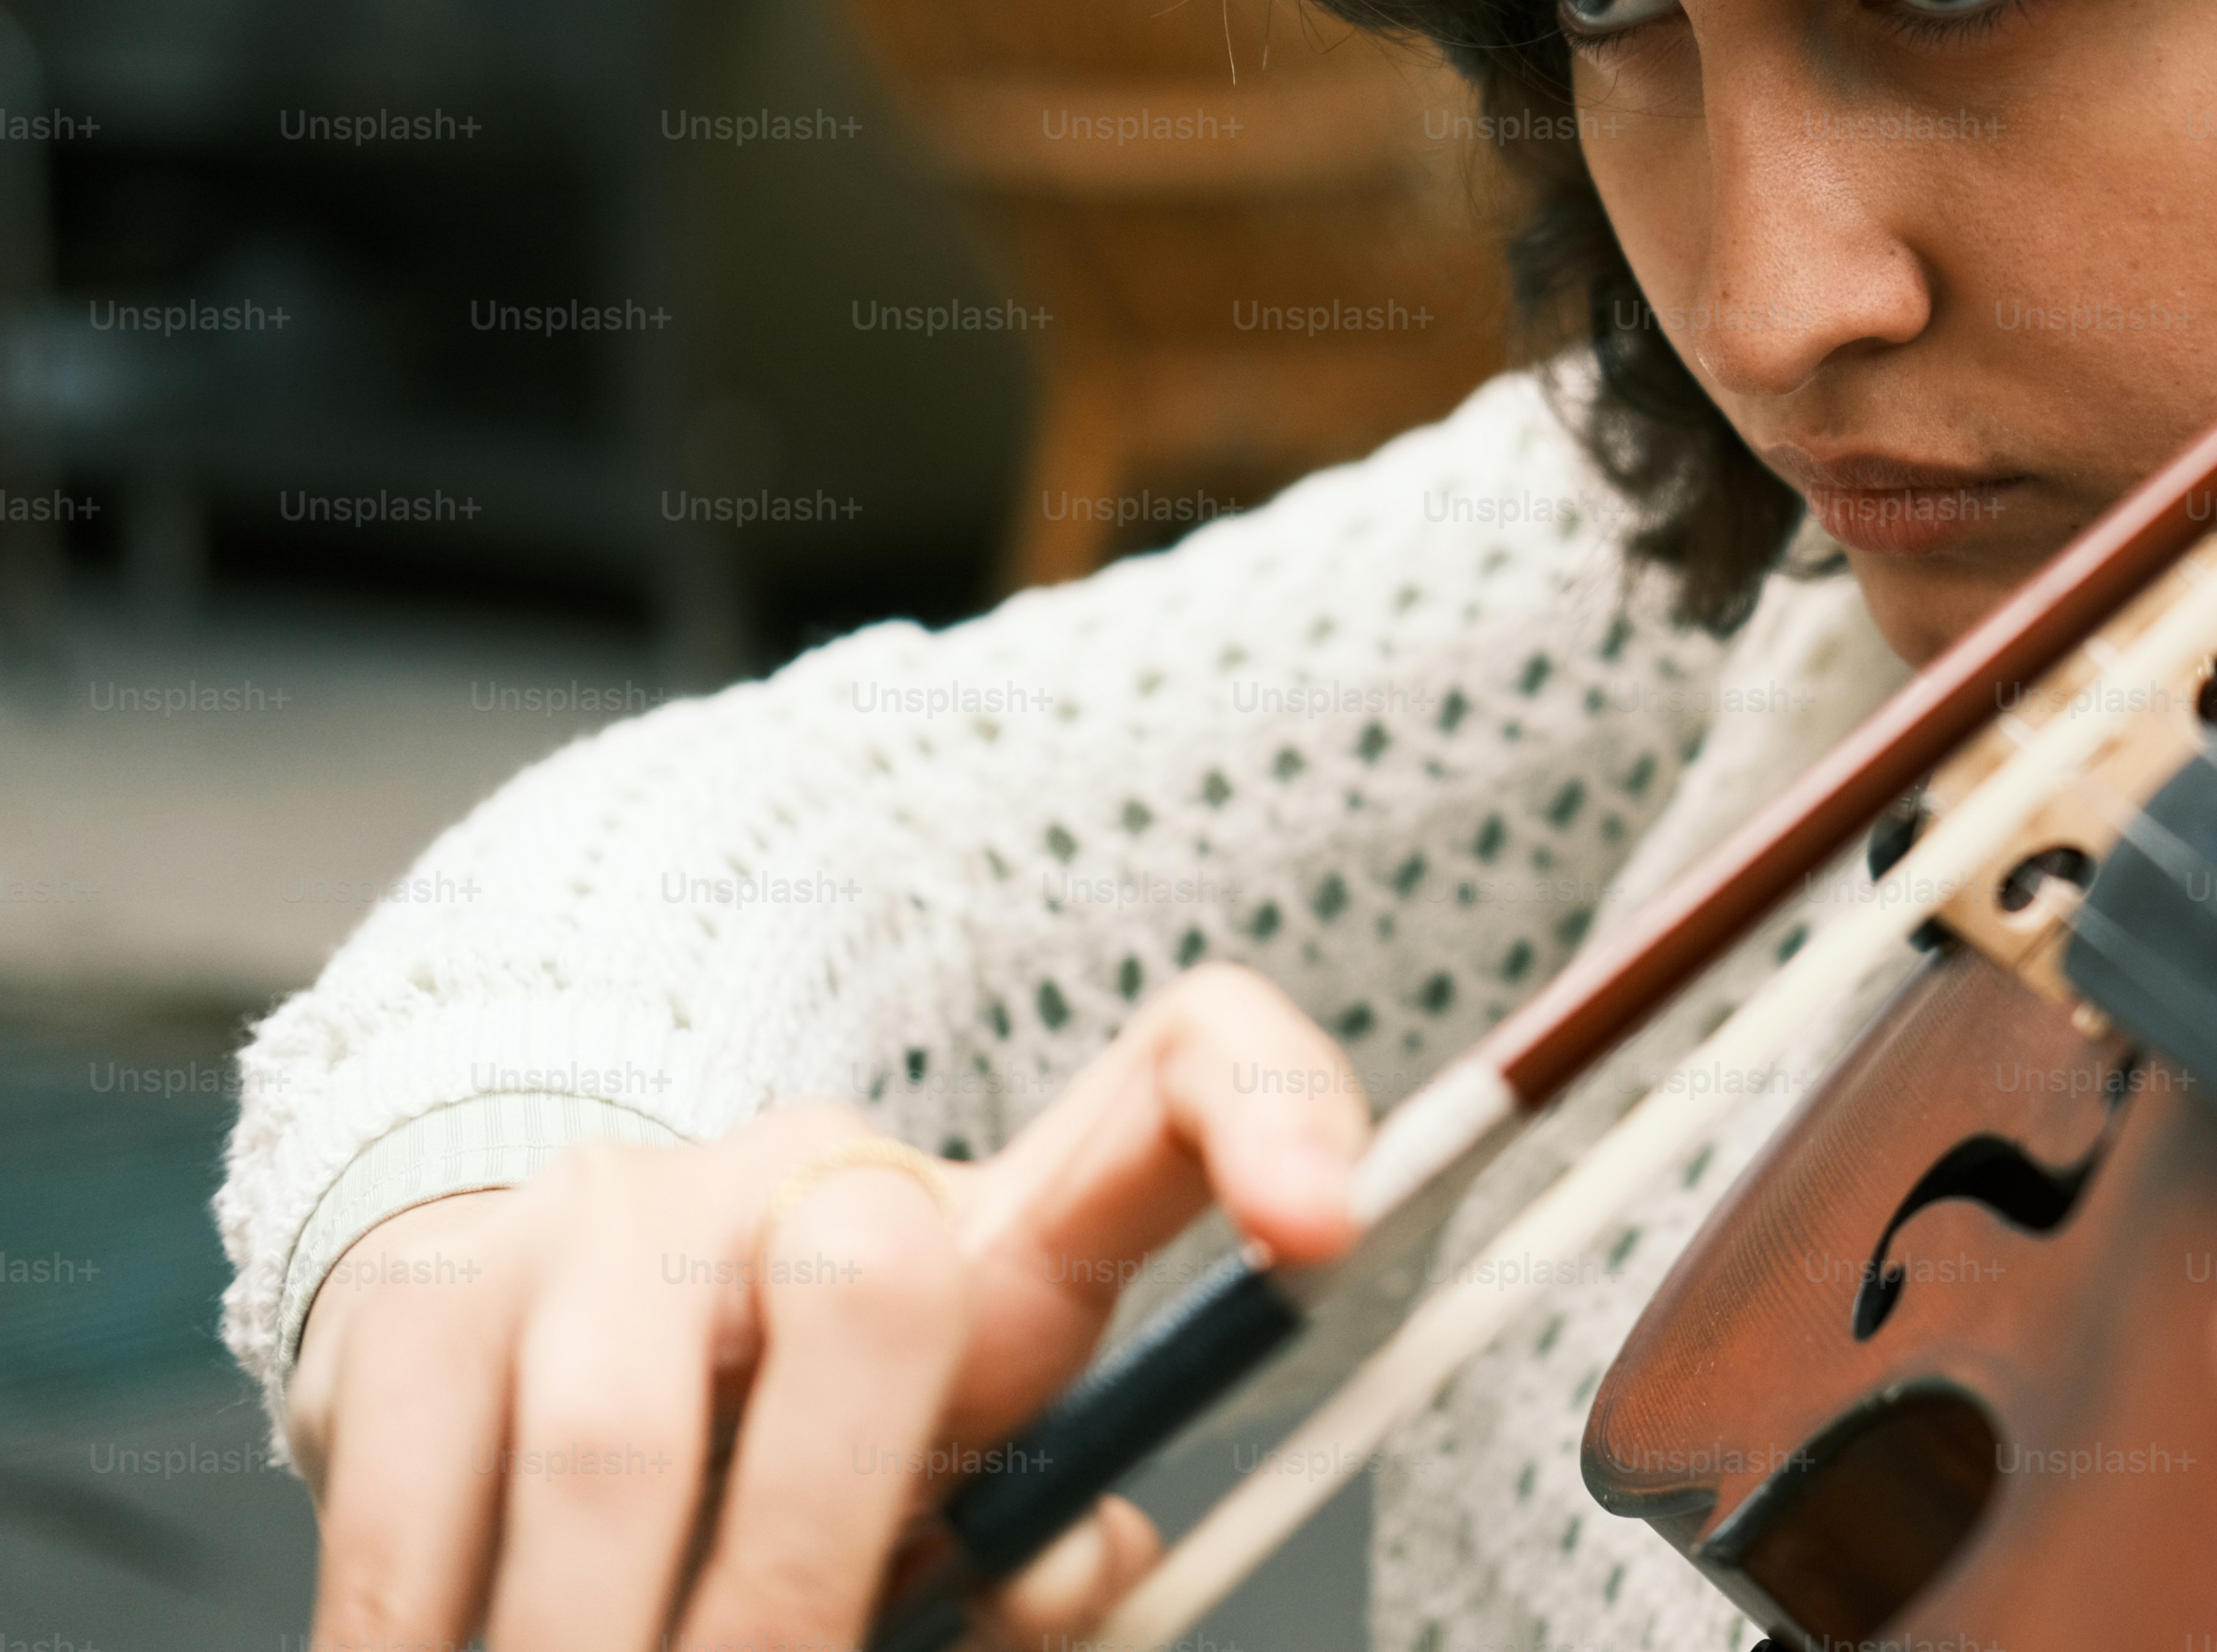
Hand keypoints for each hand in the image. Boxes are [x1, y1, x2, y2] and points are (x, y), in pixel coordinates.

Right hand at [288, 963, 1370, 1651]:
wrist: (526, 1378)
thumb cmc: (798, 1472)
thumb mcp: (956, 1507)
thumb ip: (1032, 1548)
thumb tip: (1063, 1571)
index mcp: (1004, 1232)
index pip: (1178, 1084)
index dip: (1271, 1115)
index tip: (1327, 1223)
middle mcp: (814, 1177)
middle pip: (880, 1289)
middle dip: (822, 1554)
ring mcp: (607, 1214)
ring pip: (622, 1436)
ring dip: (614, 1641)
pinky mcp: (424, 1296)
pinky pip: (425, 1496)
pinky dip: (436, 1642)